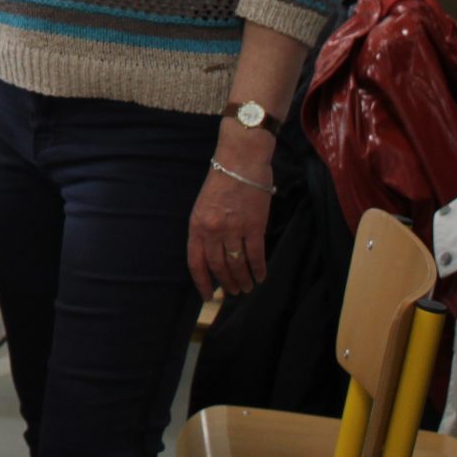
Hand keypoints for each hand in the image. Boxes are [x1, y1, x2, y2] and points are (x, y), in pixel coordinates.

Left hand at [188, 129, 273, 295]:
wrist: (240, 160)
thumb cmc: (221, 181)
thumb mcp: (203, 206)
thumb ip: (205, 230)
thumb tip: (212, 255)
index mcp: (196, 225)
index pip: (195, 262)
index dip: (202, 282)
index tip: (208, 296)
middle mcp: (213, 230)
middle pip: (218, 266)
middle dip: (226, 284)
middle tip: (233, 293)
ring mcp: (234, 229)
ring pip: (237, 264)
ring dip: (243, 280)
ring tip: (247, 288)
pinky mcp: (254, 226)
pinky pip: (256, 255)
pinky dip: (258, 269)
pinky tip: (260, 276)